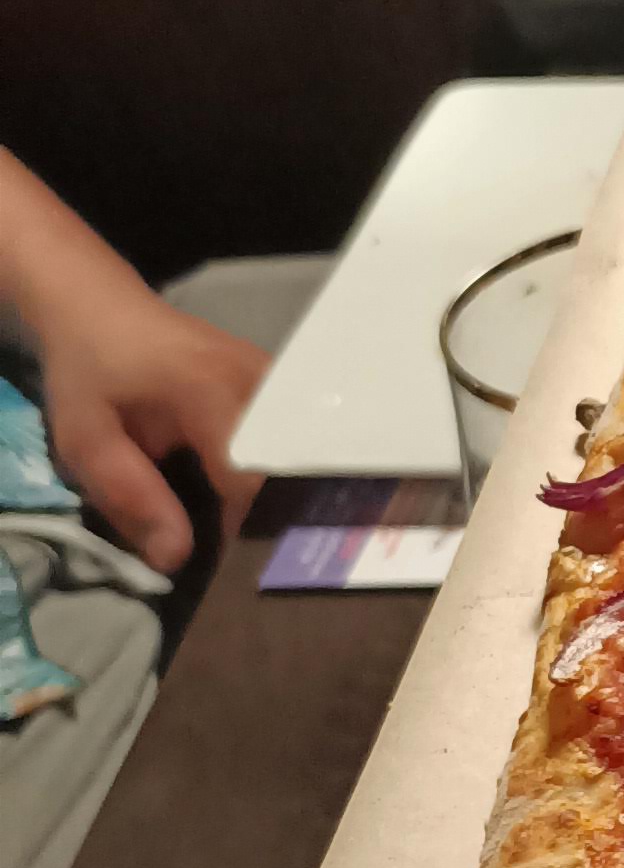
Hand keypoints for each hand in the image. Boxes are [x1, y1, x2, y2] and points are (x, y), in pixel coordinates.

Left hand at [33, 261, 266, 572]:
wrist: (101, 308)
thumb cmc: (89, 372)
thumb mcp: (87, 438)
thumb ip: (131, 495)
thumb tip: (176, 559)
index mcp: (212, 391)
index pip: (249, 479)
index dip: (234, 528)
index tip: (212, 558)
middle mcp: (260, 380)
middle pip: (283, 468)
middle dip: (263, 514)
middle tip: (230, 541)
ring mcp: (277, 376)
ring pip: (293, 453)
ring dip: (273, 492)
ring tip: (239, 514)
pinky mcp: (280, 380)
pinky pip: (290, 436)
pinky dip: (275, 467)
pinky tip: (249, 484)